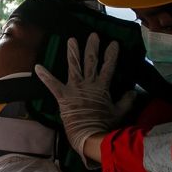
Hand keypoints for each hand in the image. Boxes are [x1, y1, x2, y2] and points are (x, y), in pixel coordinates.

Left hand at [34, 36, 135, 165]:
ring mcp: (74, 89)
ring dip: (72, 53)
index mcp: (102, 87)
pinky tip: (37, 66)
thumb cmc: (105, 126)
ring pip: (74, 66)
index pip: (108, 67)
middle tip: (93, 35)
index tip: (114, 43)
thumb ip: (126, 101)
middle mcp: (88, 84)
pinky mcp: (63, 97)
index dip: (111, 55)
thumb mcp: (119, 112)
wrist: (89, 136)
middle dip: (92, 47)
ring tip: (71, 40)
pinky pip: (52, 85)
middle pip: (91, 62)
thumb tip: (134, 92)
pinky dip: (45, 76)